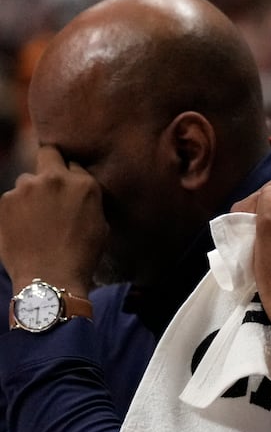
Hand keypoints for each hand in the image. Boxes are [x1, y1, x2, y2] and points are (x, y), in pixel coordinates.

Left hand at [0, 146, 105, 293]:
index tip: (69, 186)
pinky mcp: (4, 201)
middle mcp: (54, 178)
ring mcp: (26, 188)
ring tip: (35, 218)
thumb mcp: (100, 223)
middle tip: (50, 187)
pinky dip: (16, 210)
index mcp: (83, 183)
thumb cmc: (82, 256)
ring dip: (31, 193)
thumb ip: (87, 198)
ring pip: (27, 180)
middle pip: (48, 154)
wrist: (50, 278)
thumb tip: (78, 192)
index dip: (72, 175)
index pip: (75, 163)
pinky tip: (23, 228)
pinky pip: (12, 199)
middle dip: (50, 164)